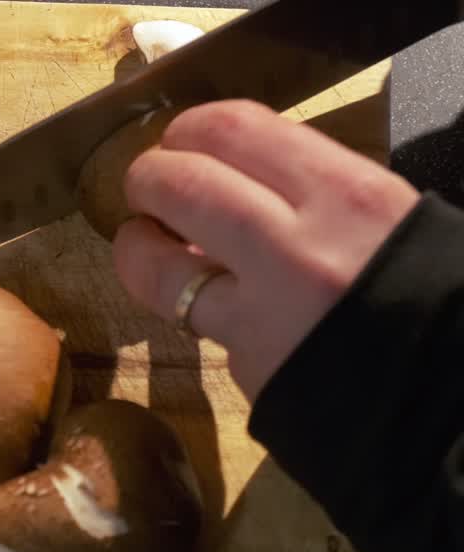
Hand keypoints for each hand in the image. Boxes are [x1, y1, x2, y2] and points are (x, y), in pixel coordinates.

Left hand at [111, 99, 420, 402]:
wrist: (456, 403)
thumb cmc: (438, 298)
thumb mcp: (392, 220)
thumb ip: (320, 196)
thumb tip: (245, 180)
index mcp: (348, 195)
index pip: (234, 131)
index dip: (190, 131)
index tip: (180, 140)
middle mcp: (299, 249)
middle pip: (181, 187)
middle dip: (147, 179)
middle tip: (144, 187)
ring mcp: (265, 316)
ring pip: (161, 271)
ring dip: (137, 249)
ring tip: (140, 242)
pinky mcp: (249, 369)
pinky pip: (203, 328)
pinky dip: (195, 312)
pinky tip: (203, 306)